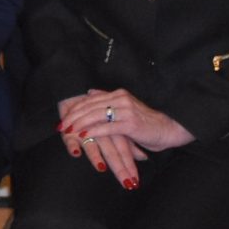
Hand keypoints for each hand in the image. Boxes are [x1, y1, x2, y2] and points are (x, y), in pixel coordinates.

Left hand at [58, 89, 191, 191]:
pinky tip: (83, 136)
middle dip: (73, 117)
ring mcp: (125, 110)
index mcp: (118, 94)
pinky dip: (93, 131)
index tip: (62, 118)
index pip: (90, 100)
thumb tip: (90, 92)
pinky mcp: (130, 123)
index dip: (75, 109)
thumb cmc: (146, 122)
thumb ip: (107, 100)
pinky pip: (107, 127)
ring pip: (96, 115)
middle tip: (60, 126)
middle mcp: (120, 99)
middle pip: (90, 106)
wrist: (168, 129)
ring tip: (68, 130)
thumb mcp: (124, 109)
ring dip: (79, 123)